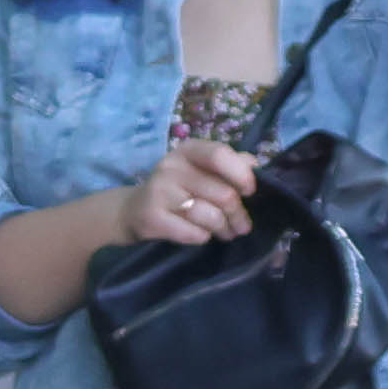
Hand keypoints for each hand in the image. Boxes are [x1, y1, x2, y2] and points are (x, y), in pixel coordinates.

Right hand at [120, 134, 262, 245]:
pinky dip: (203, 237)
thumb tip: (255, 167)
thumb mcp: (200, 169)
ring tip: (226, 232)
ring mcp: (159, 192)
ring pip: (211, 216)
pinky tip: (200, 235)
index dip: (241, 175)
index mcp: (187, 150)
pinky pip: (194, 233)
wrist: (132, 211)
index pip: (220, 155)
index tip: (250, 192)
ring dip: (224, 229)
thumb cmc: (177, 189)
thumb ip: (230, 163)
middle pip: (223, 193)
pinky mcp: (152, 218)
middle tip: (242, 225)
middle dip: (238, 214)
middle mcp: (171, 167)